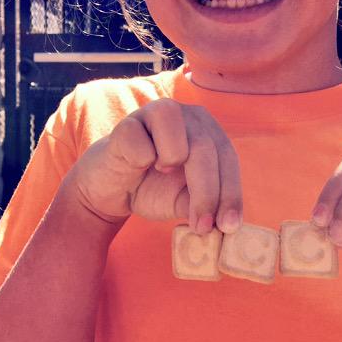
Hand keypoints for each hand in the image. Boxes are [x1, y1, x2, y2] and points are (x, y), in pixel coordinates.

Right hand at [66, 98, 241, 235]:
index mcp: (206, 129)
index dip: (231, 192)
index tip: (229, 226)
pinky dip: (140, 162)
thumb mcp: (185, 201)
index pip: (227, 157)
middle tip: (202, 227)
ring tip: (162, 171)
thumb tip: (227, 222)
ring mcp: (154, 114)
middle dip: (207, 194)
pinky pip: (142, 149)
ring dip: (172, 165)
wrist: (110, 189)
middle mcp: (185, 114)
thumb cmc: (152, 189)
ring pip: (179, 143)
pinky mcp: (126, 125)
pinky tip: (135, 164)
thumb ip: (206, 204)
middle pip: (206, 151)